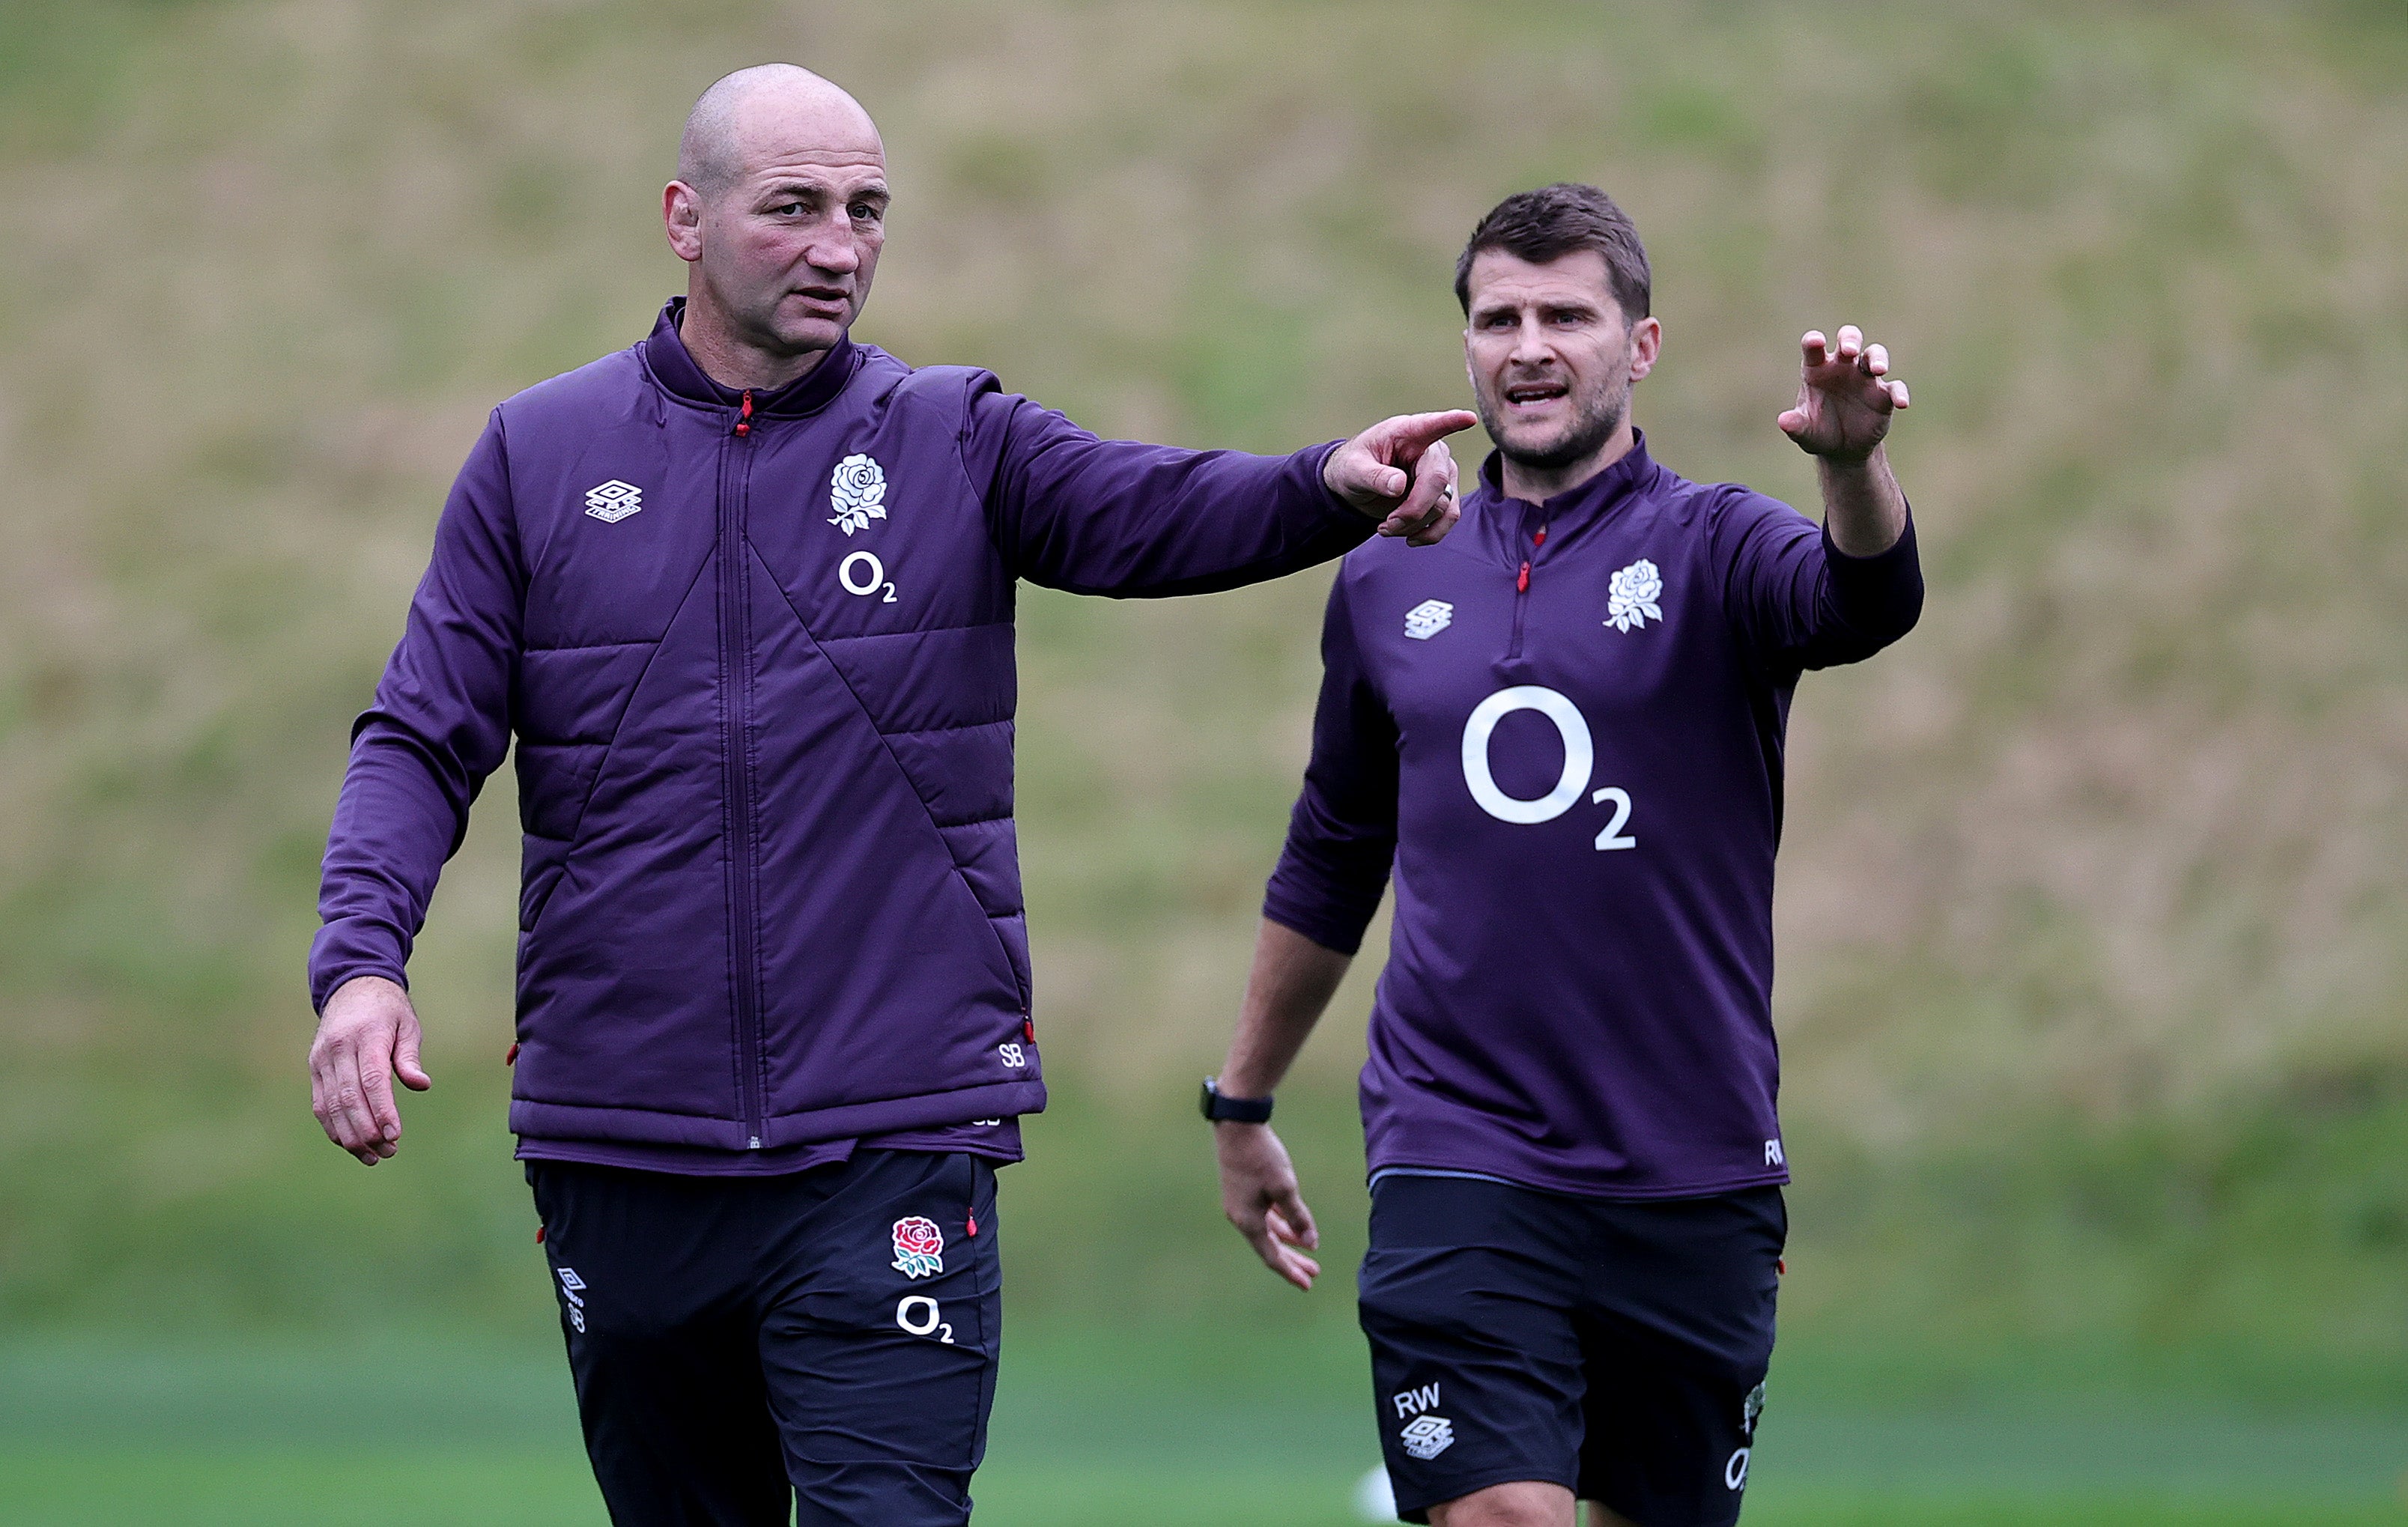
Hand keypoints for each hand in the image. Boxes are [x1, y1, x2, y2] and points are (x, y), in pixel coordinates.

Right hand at [308, 975, 430, 1164]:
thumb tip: (421, 1085)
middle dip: (367, 1131)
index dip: (382, 1110)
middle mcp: (339, 1049)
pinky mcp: (314, 1068)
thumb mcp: (407, 1025)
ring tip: (373, 1156)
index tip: (395, 1134)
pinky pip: (320, 1104)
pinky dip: (333, 1127)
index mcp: (367, 1036)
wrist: (351, 987)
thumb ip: (409, 1057)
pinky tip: (351, 1144)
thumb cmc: (388, 1011)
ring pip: (331, 1106)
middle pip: (349, 1098)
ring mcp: (322, 1059)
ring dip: (350, 1136)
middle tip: (389, 1152)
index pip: (373, 1079)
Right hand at [1216, 1121, 1320, 1290]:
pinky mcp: (1244, 1190)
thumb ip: (1298, 1217)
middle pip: (1270, 1246)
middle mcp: (1240, 1216)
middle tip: (1314, 1273)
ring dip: (1289, 1240)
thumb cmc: (1261, 1157)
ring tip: (1310, 1250)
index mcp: (1247, 1220)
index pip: (1271, 1256)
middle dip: (1292, 1260)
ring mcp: (1241, 1203)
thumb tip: (1311, 1244)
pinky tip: (1296, 1225)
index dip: (1290, 1271)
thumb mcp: (1284, 1188)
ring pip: (1269, 1230)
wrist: (1237, 1125)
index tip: (1308, 1284)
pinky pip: (1266, 1214)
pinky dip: (1282, 1222)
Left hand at [1323, 410, 1477, 544]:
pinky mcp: (1446, 495)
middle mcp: (1432, 451)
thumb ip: (1374, 475)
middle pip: (1437, 482)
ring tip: (1387, 528)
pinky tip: (1409, 538)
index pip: (1433, 425)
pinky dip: (1429, 534)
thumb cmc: (1355, 467)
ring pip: (1444, 506)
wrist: (1359, 487)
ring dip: (1414, 525)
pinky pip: (1450, 518)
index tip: (1468, 418)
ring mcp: (1443, 473)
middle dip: (1412, 511)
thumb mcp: (1353, 469)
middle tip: (1386, 525)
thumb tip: (1399, 485)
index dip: (1452, 421)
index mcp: (1408, 433)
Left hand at [1778, 326, 1909, 461]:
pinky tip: (1901, 403)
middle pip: (1849, 339)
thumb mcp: (1805, 432)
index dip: (1814, 342)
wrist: (1842, 449)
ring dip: (1878, 358)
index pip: (1813, 348)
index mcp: (1817, 369)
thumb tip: (1783, 421)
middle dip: (1850, 340)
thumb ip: (1795, 425)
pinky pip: (1895, 387)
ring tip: (1878, 369)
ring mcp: (1865, 378)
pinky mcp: (1884, 395)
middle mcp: (1843, 367)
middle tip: (1849, 351)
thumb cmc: (1819, 432)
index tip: (1816, 342)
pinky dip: (1899, 393)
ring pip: (1875, 355)